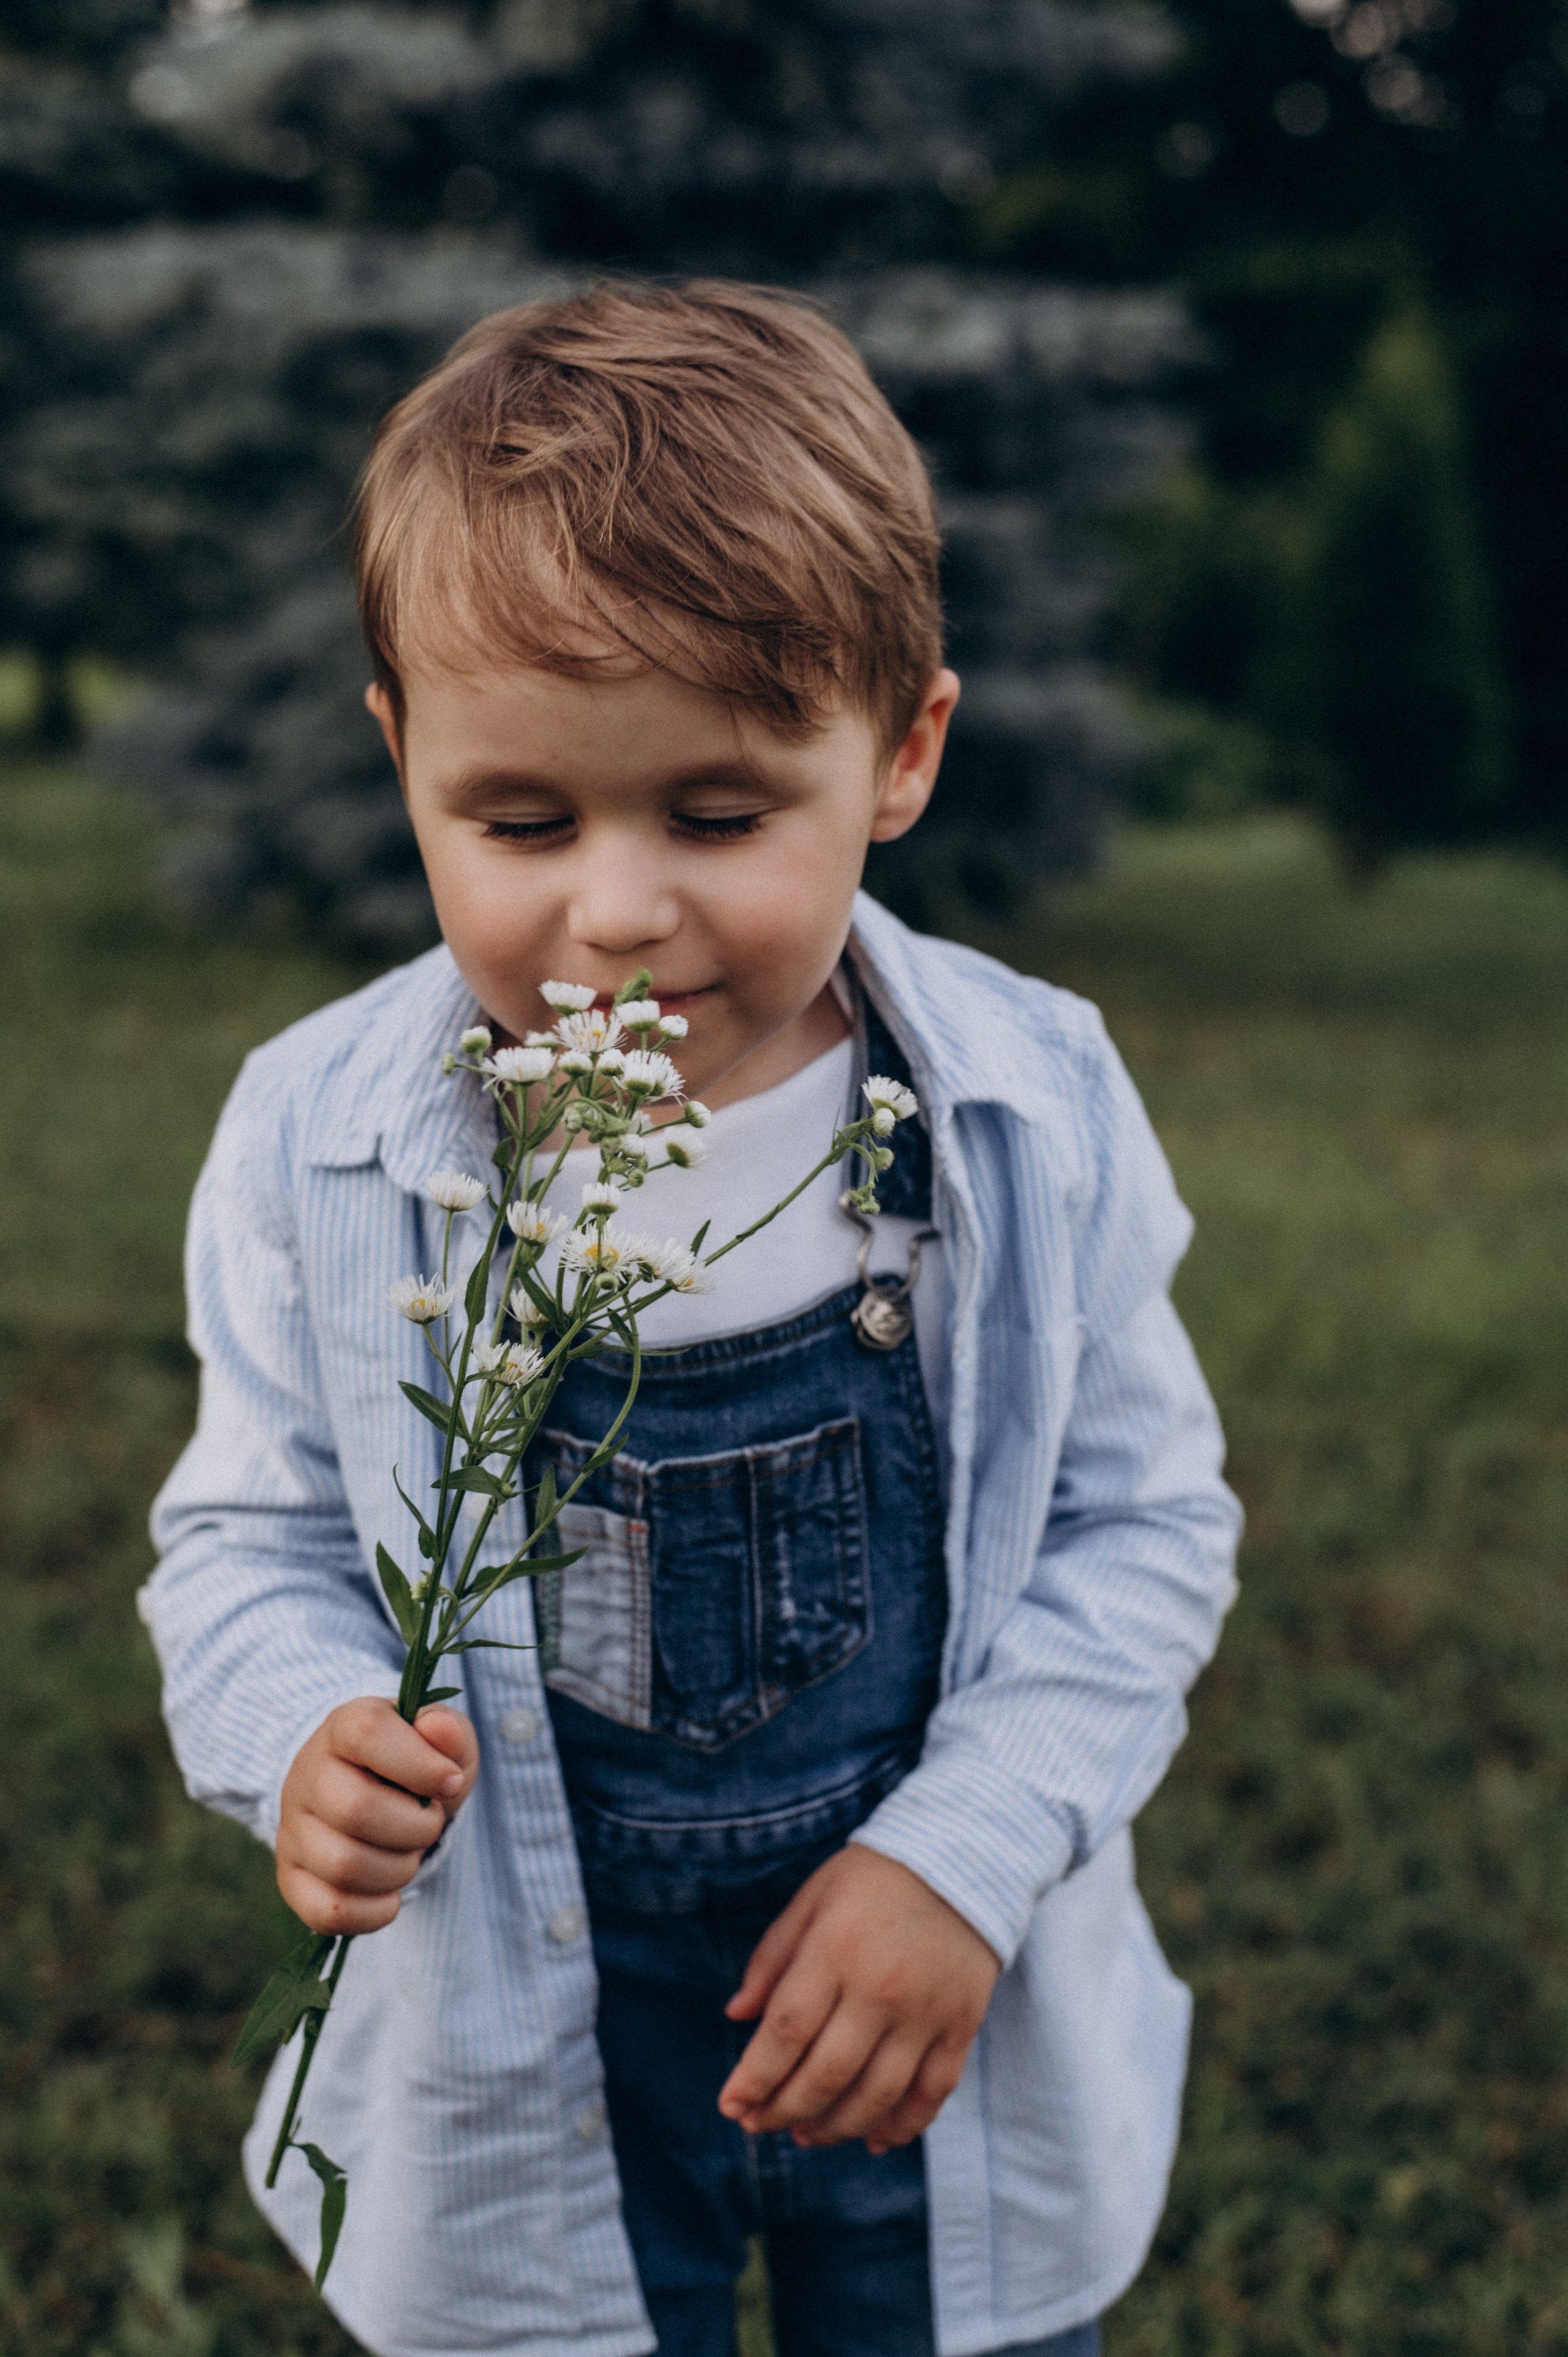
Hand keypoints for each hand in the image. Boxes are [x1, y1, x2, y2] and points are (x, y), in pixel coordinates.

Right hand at [276, 1698, 478, 1934]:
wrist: (375, 1795)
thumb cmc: (414, 1764)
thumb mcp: (441, 1739)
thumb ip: (448, 1730)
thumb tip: (438, 1730)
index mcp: (343, 1728)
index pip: (367, 1734)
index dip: (420, 1765)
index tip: (451, 1781)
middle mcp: (306, 1775)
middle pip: (356, 1809)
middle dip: (416, 1827)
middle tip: (430, 1823)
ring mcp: (292, 1830)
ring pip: (343, 1866)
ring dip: (399, 1870)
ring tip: (409, 1854)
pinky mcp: (291, 1879)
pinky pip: (327, 1912)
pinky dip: (374, 1912)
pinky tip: (390, 1894)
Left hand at [718, 1846, 999, 2152]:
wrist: (964, 1857)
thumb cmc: (873, 1878)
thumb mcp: (812, 1899)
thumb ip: (772, 1959)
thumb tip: (736, 2015)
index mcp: (834, 1952)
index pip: (785, 2033)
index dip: (754, 2079)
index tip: (731, 2105)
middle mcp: (880, 1989)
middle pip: (825, 2075)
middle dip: (784, 2111)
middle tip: (760, 2125)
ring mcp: (925, 2013)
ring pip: (876, 2096)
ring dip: (835, 2128)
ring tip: (807, 2135)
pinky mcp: (961, 2025)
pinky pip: (932, 2093)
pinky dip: (903, 2126)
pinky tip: (875, 2139)